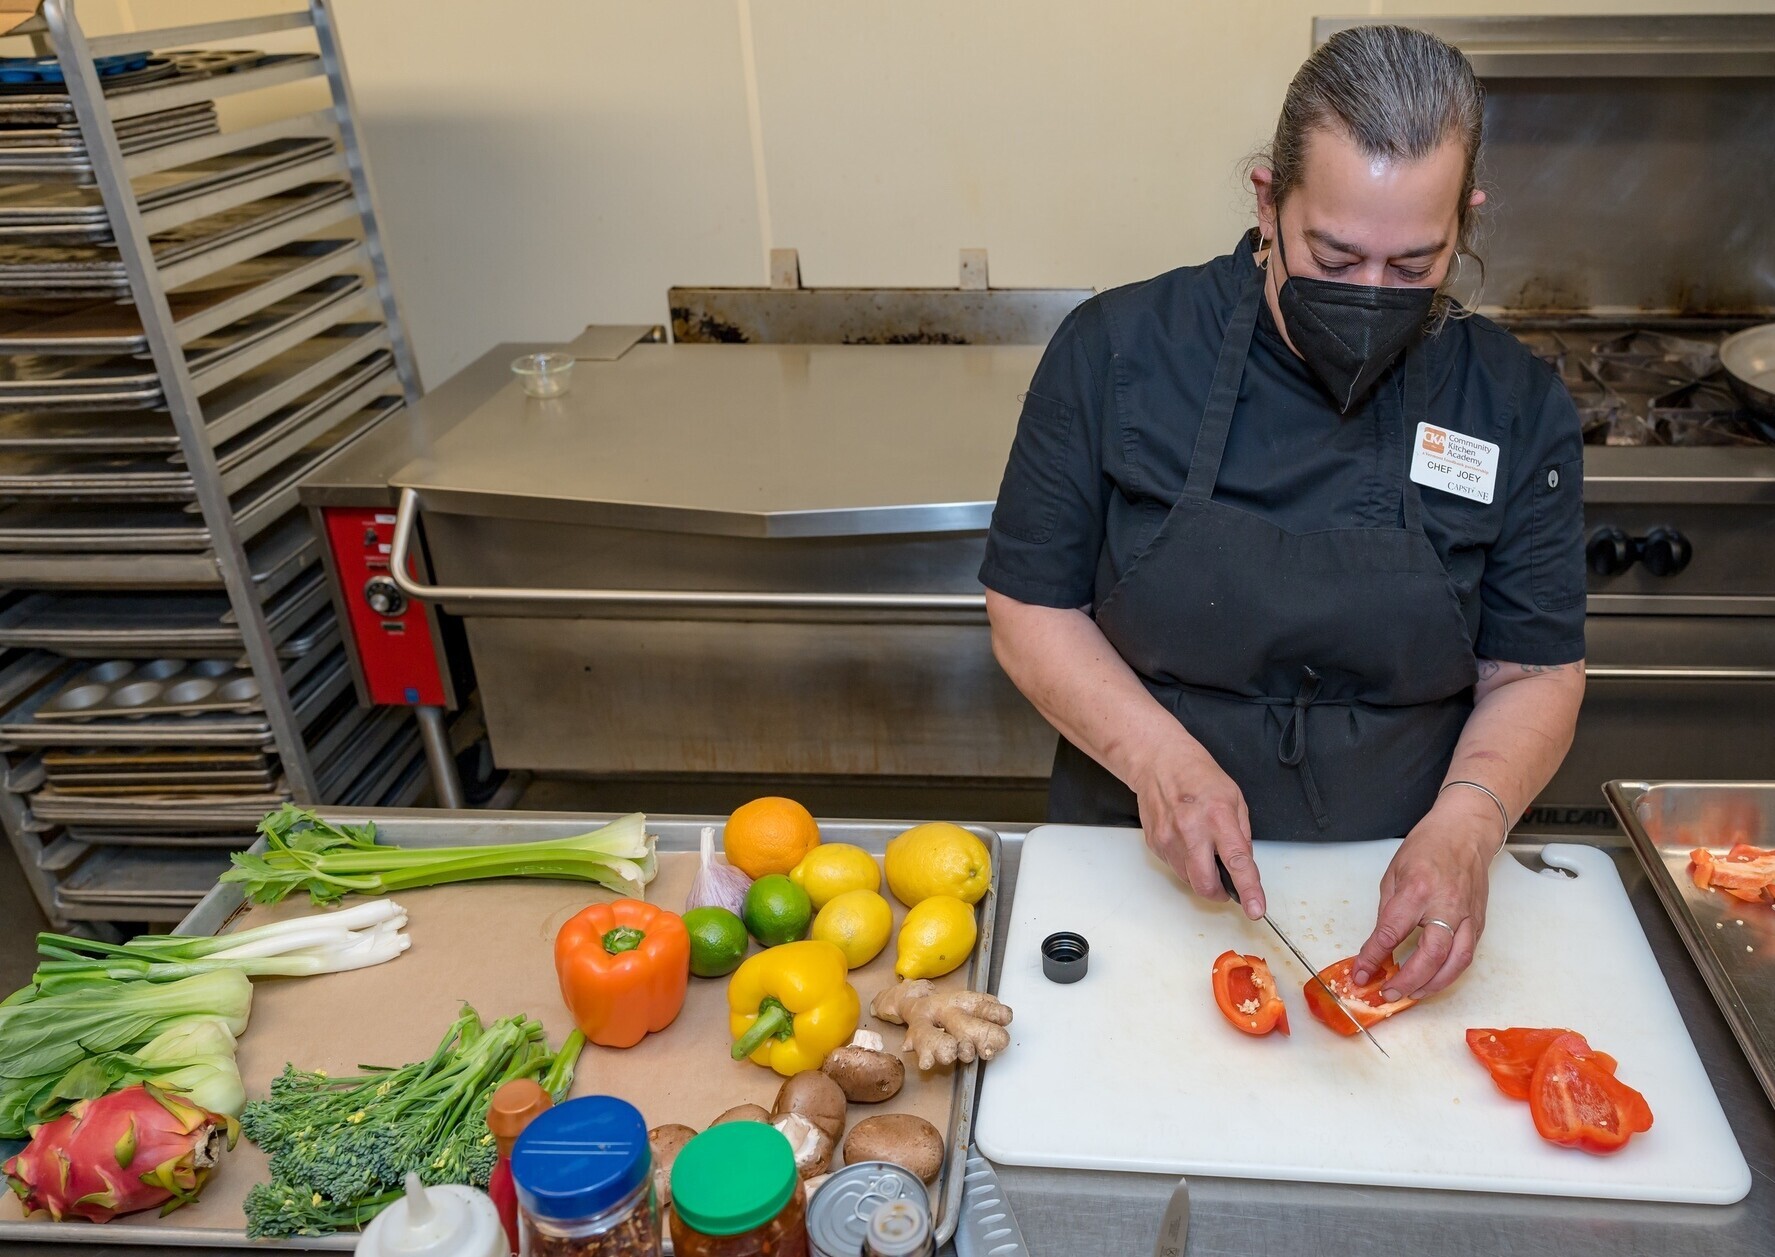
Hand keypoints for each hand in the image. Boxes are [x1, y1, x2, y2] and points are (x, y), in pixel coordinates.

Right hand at [1129, 737, 1264, 918]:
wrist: (1159, 762)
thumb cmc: (1198, 776)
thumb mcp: (1234, 798)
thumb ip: (1241, 834)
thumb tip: (1243, 865)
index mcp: (1218, 817)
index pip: (1237, 862)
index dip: (1248, 890)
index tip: (1255, 909)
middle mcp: (1191, 831)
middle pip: (1205, 883)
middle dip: (1219, 893)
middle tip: (1226, 887)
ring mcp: (1168, 839)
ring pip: (1188, 879)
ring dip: (1201, 875)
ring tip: (1201, 849)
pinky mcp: (1154, 844)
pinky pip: (1175, 867)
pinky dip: (1185, 863)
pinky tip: (1185, 840)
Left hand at [1353, 791, 1500, 998]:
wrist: (1465, 832)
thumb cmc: (1428, 847)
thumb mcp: (1394, 873)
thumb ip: (1388, 911)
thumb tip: (1380, 944)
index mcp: (1418, 890)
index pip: (1392, 932)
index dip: (1374, 957)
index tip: (1362, 974)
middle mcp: (1447, 906)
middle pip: (1431, 955)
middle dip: (1408, 981)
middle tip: (1388, 994)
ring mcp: (1468, 916)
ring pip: (1456, 962)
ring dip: (1433, 985)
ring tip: (1411, 995)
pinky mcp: (1480, 922)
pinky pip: (1467, 955)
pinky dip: (1449, 973)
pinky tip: (1433, 980)